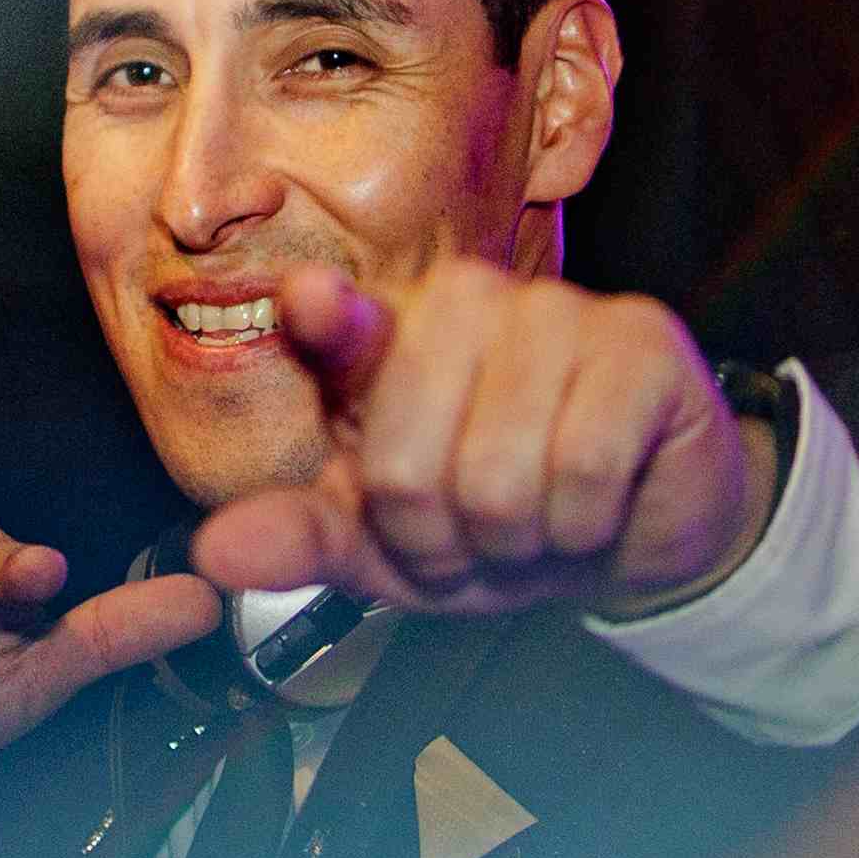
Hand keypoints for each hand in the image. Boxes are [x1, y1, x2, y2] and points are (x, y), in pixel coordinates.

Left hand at [186, 260, 774, 617]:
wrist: (632, 539)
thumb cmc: (504, 523)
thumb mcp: (390, 547)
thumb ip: (305, 540)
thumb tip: (216, 554)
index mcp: (393, 339)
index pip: (344, 325)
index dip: (328, 319)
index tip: (309, 304)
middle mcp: (469, 306)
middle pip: (405, 462)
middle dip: (438, 542)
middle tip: (476, 537)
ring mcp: (560, 314)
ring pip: (495, 472)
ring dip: (516, 539)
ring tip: (537, 521)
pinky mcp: (642, 344)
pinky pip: (582, 465)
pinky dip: (582, 523)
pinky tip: (594, 504)